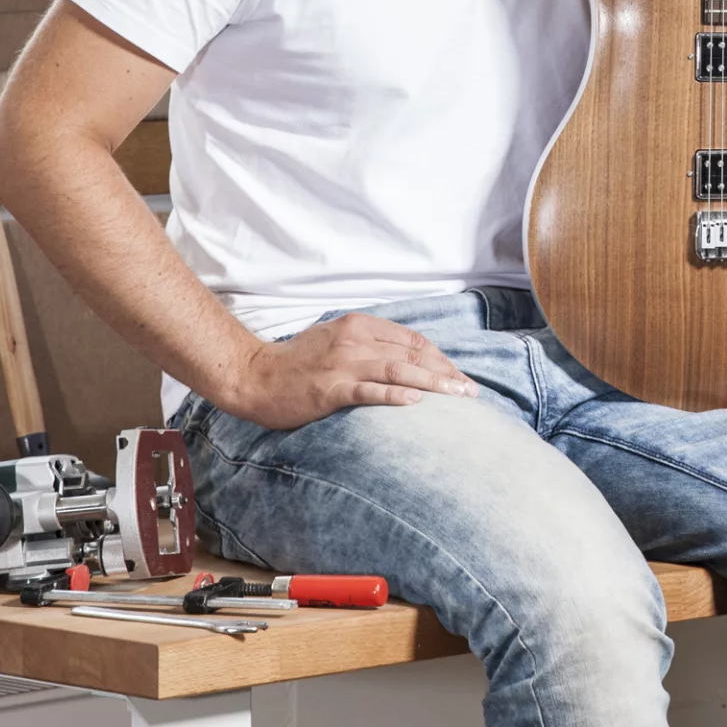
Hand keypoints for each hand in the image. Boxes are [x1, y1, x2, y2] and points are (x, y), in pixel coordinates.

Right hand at [223, 314, 475, 429]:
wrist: (255, 376)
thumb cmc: (296, 362)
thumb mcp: (335, 339)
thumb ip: (367, 344)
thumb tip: (403, 357)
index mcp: (359, 325)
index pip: (412, 340)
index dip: (440, 357)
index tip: (459, 375)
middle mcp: (355, 340)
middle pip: (412, 354)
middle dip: (447, 372)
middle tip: (471, 391)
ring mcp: (343, 364)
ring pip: (399, 371)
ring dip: (434, 383)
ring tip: (459, 396)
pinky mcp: (330, 388)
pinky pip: (369, 391)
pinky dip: (394, 395)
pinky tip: (416, 401)